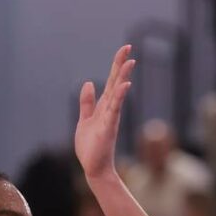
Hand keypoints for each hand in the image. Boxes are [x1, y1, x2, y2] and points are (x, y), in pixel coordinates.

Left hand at [75, 44, 135, 179]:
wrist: (93, 168)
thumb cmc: (91, 147)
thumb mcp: (85, 120)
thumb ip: (87, 102)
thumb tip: (89, 83)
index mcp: (104, 106)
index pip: (112, 81)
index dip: (117, 65)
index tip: (125, 49)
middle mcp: (110, 109)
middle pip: (117, 83)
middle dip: (121, 65)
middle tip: (128, 47)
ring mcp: (110, 118)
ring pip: (118, 93)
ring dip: (124, 77)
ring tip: (130, 61)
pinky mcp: (108, 128)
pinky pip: (114, 110)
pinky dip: (120, 97)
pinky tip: (125, 86)